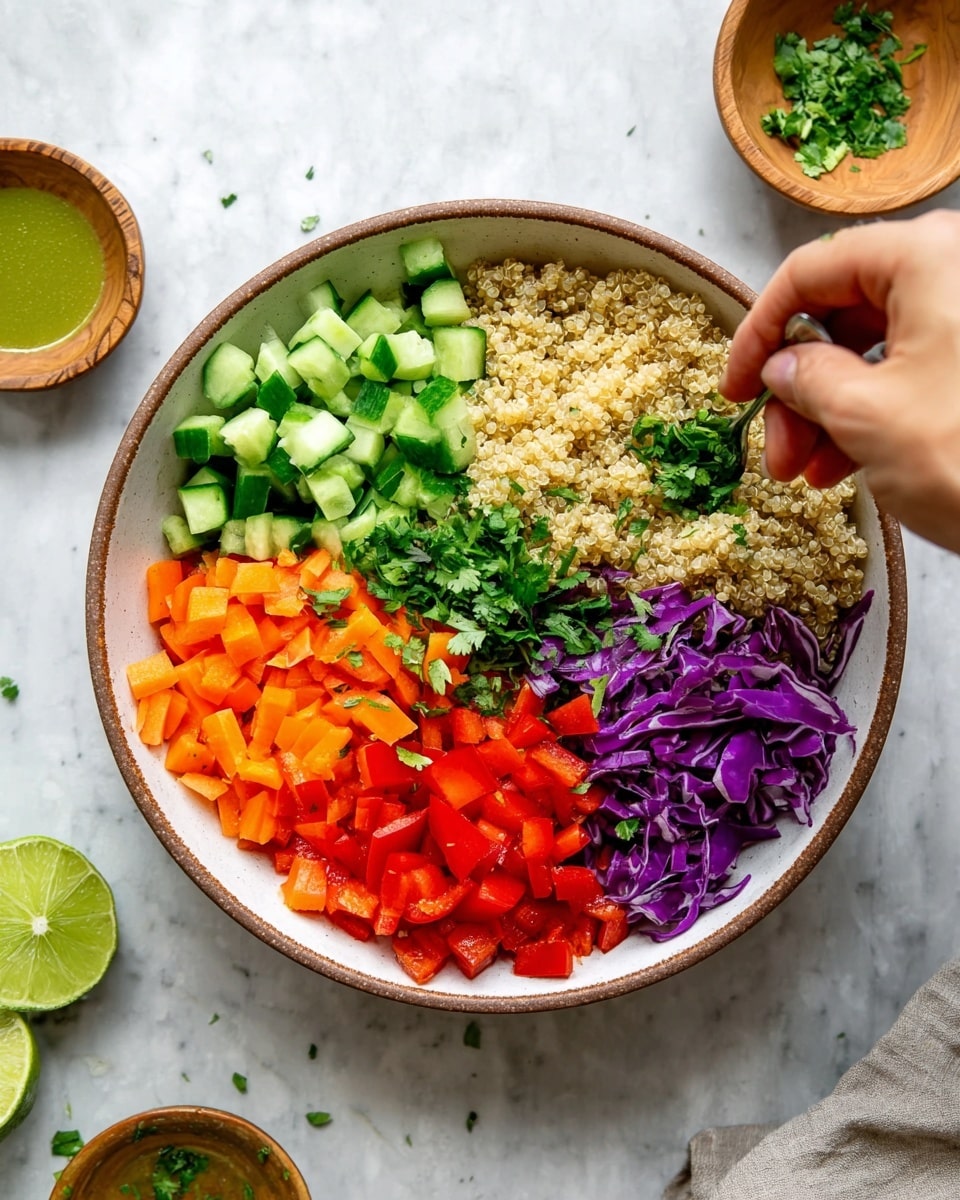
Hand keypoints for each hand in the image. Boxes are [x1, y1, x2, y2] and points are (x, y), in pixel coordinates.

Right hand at [719, 210, 959, 552]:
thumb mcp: (866, 416)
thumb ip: (806, 380)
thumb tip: (780, 367)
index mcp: (926, 257)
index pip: (809, 273)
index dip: (756, 334)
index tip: (733, 390)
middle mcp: (954, 271)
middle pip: (842, 315)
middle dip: (798, 389)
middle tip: (777, 453)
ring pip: (874, 349)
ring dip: (828, 411)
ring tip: (808, 474)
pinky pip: (912, 370)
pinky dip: (871, 413)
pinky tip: (846, 465)